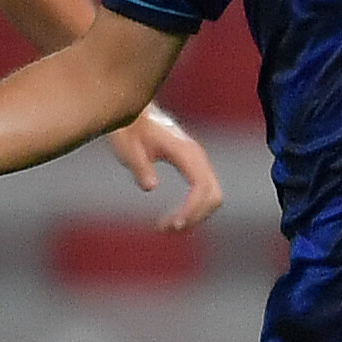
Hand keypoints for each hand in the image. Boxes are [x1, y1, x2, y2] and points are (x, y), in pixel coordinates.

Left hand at [104, 104, 222, 232]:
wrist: (134, 112)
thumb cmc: (129, 128)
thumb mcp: (128, 148)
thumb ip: (140, 166)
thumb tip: (150, 187)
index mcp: (185, 152)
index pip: (201, 186)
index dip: (191, 209)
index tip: (173, 224)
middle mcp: (196, 156)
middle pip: (213, 195)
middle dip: (195, 217)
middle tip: (167, 229)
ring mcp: (197, 160)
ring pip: (211, 196)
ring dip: (195, 216)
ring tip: (167, 228)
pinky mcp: (192, 165)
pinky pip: (203, 191)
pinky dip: (194, 208)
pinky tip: (173, 218)